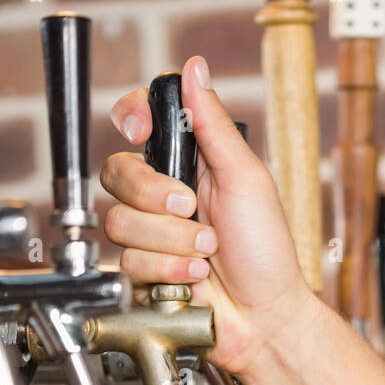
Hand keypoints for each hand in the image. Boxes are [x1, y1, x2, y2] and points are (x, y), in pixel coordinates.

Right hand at [100, 55, 316, 374]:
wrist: (264, 317)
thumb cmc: (266, 252)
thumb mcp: (247, 178)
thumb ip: (213, 123)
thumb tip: (195, 68)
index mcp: (188, 163)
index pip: (140, 123)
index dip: (131, 120)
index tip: (141, 132)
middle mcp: (163, 195)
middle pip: (117, 173)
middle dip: (156, 197)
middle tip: (194, 210)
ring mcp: (149, 235)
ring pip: (120, 221)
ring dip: (170, 241)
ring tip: (205, 254)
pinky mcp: (140, 273)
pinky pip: (127, 261)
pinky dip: (166, 271)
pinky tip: (194, 278)